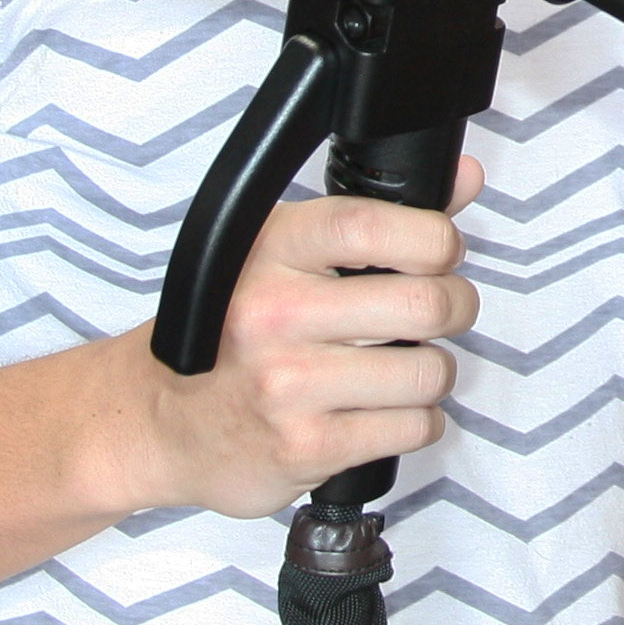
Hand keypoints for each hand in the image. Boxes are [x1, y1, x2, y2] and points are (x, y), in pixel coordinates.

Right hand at [133, 159, 485, 518]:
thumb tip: (466, 178)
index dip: (434, 239)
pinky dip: (414, 421)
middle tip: (435, 312)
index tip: (439, 253)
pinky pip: (414, 427)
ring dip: (430, 372)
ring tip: (396, 368)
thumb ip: (380, 219)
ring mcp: (289, 384)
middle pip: (424, 302)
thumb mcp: (282, 256)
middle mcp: (275, 313)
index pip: (375, 225)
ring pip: (430, 371)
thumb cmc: (227, 333)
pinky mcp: (306, 446)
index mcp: (271, 250)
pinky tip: (378, 409)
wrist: (158, 421)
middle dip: (452, 307)